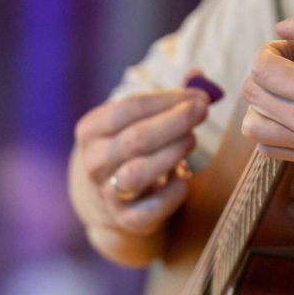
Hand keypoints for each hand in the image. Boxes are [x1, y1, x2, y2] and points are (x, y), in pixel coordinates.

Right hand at [74, 86, 209, 237]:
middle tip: (202, 111)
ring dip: (170, 154)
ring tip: (192, 140)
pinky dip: (172, 194)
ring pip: (137, 174)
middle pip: (135, 139)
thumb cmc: (130, 148)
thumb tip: (198, 75)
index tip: (198, 95)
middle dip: (174, 122)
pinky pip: (150, 210)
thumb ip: (168, 99)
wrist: (107, 198)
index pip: (128, 108)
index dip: (166, 100)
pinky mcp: (126, 220)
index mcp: (91, 130)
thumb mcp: (137, 121)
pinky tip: (185, 178)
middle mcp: (93, 162)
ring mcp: (106, 194)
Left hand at [241, 3, 293, 170]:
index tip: (291, 48)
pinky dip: (272, 129)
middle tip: (290, 65)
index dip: (269, 51)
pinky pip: (270, 149)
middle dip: (264, 72)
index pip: (262, 71)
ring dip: (263, 103)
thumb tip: (283, 28)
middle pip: (253, 96)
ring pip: (254, 127)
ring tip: (288, 91)